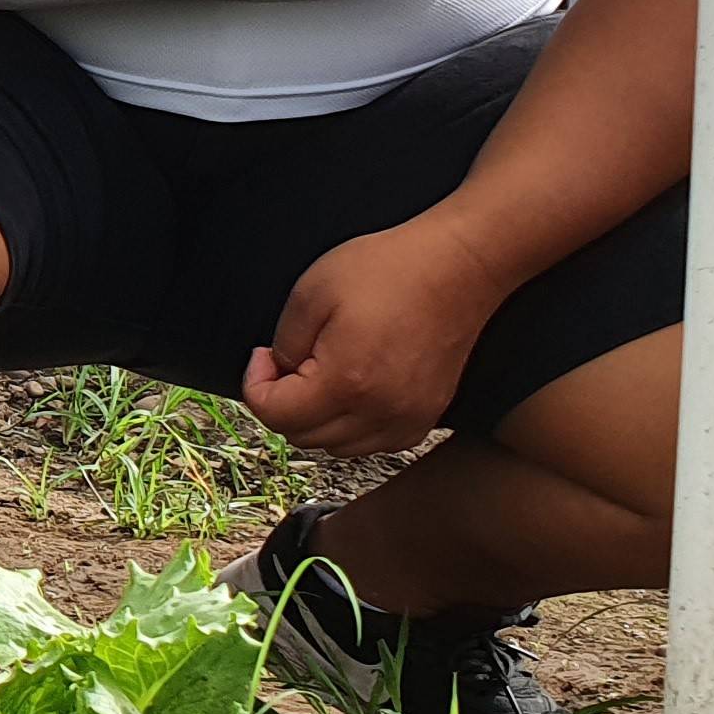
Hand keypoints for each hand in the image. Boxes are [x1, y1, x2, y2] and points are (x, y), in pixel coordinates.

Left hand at [245, 219, 519, 456]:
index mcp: (346, 383)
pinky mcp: (428, 416)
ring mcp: (409, 419)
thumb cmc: (389, 269)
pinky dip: (352, 426)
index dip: (256, 386)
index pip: (276, 416)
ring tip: (319, 375)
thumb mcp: (312, 292)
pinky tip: (352, 391)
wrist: (457, 266)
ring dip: (317, 420)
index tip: (262, 357)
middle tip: (287, 363)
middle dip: (283, 404)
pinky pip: (374, 442)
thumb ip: (285, 344)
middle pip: (304, 437)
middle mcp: (380, 413)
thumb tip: (279, 373)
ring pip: (338, 447)